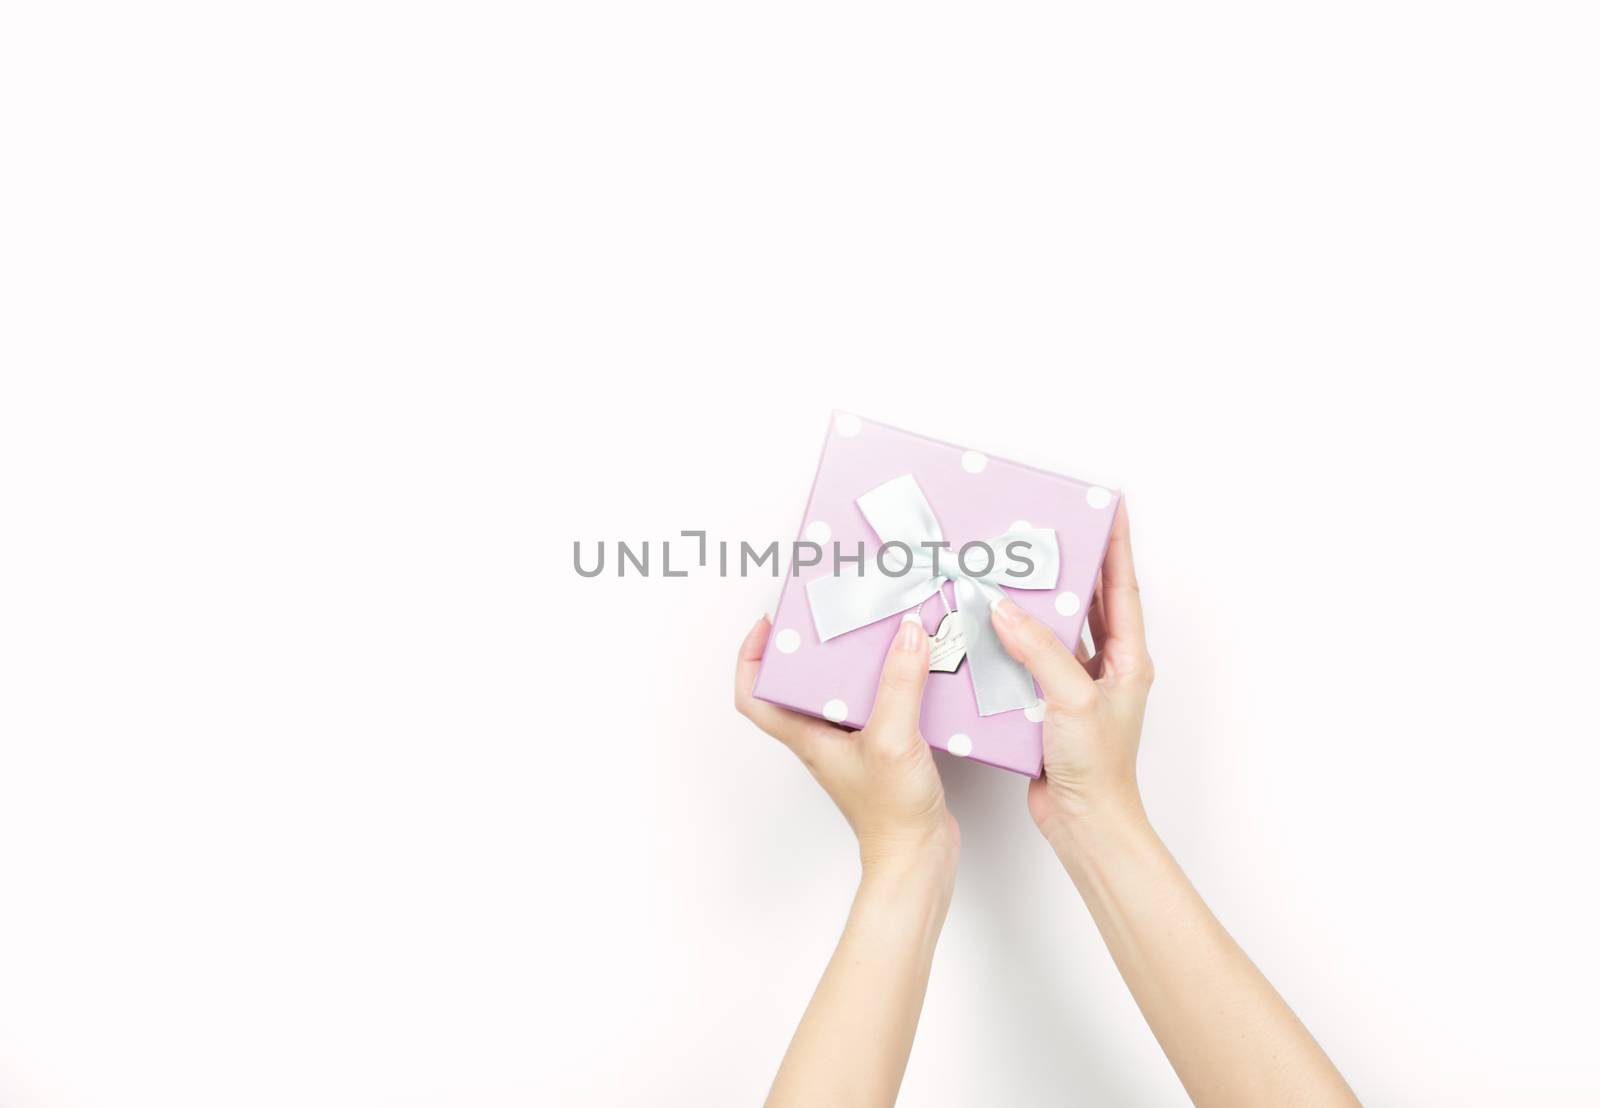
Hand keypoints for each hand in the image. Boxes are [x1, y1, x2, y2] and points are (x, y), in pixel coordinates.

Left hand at [735, 614, 957, 872]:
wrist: (919, 857)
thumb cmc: (890, 815)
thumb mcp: (892, 739)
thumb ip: (898, 684)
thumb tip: (906, 633)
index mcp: (806, 736)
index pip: (754, 695)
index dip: (750, 657)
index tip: (769, 625)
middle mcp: (823, 737)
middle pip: (801, 684)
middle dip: (814, 647)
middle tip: (834, 618)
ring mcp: (853, 744)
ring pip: (843, 692)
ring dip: (858, 662)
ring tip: (880, 633)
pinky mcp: (884, 748)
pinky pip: (879, 704)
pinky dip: (893, 682)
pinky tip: (917, 670)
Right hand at [989, 502, 1154, 840]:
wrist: (1085, 823)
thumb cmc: (1098, 769)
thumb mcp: (1072, 698)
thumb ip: (1040, 650)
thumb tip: (1006, 610)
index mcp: (1129, 660)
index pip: (1123, 588)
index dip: (1117, 545)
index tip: (1110, 507)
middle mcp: (1107, 669)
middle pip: (1092, 602)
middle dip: (1073, 565)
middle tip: (1049, 531)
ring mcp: (1078, 687)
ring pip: (1058, 630)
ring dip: (1037, 603)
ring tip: (1013, 570)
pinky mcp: (1049, 705)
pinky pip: (1031, 661)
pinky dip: (1012, 642)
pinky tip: (989, 628)